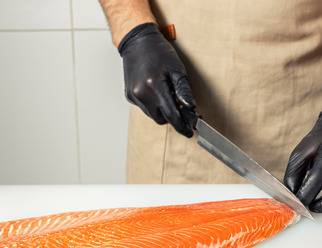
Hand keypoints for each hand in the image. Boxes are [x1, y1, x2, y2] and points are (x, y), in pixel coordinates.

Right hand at [118, 23, 195, 137]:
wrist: (137, 41)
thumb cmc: (158, 51)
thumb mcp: (177, 69)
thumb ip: (184, 91)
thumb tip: (191, 108)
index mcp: (154, 87)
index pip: (171, 115)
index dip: (182, 125)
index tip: (189, 131)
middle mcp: (141, 94)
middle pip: (160, 119)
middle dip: (171, 115)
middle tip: (179, 104)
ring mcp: (133, 96)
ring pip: (152, 114)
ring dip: (161, 109)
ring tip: (166, 92)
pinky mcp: (129, 96)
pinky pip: (145, 107)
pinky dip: (152, 103)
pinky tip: (155, 89)